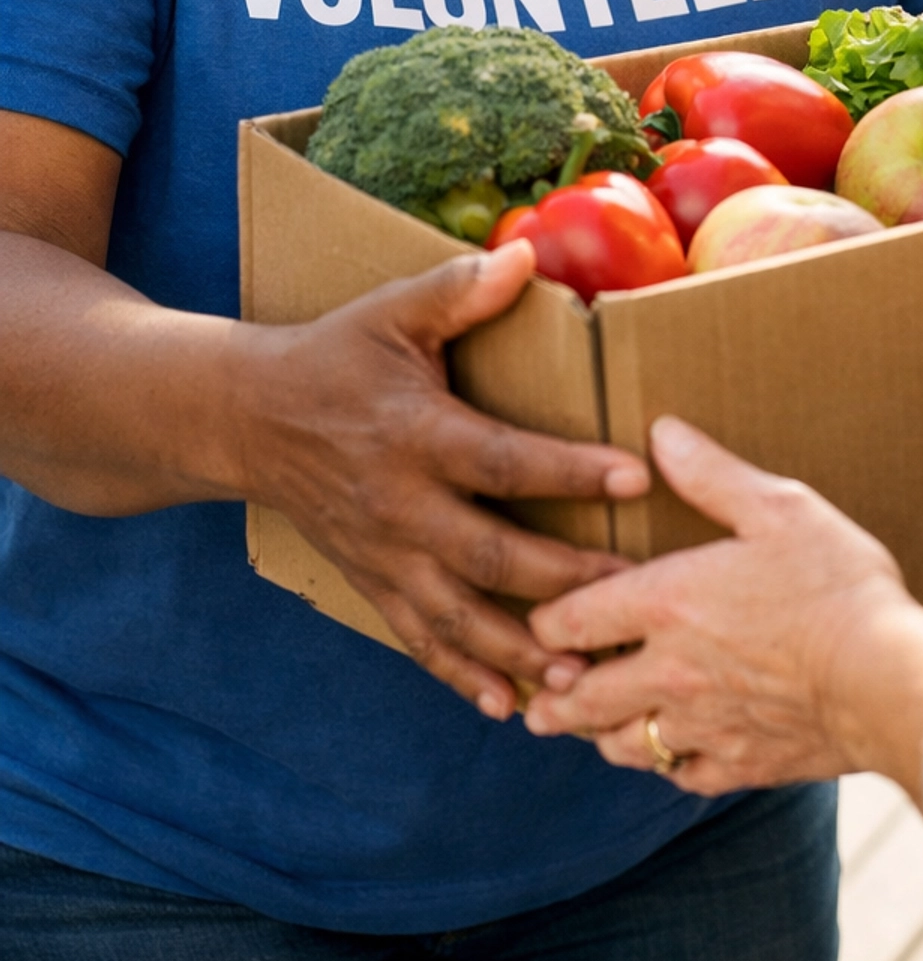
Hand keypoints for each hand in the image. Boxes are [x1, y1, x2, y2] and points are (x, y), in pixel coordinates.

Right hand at [234, 240, 648, 721]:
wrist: (248, 419)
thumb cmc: (335, 357)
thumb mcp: (391, 312)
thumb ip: (458, 291)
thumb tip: (523, 253)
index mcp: (413, 434)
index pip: (500, 459)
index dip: (567, 469)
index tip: (633, 477)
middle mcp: (399, 506)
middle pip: (490, 554)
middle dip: (564, 579)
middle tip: (635, 593)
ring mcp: (385, 555)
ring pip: (458, 616)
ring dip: (520, 649)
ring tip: (582, 673)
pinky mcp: (374, 583)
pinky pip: (420, 641)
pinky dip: (462, 677)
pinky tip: (510, 707)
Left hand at [523, 418, 922, 798]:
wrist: (887, 680)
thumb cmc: (836, 584)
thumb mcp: (778, 507)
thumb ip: (712, 474)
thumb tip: (661, 432)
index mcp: (668, 603)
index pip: (573, 618)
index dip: (547, 621)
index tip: (542, 621)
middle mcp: (669, 672)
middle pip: (582, 699)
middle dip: (553, 698)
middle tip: (538, 699)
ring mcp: (703, 726)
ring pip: (624, 744)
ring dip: (602, 734)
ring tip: (594, 728)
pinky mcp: (741, 766)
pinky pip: (682, 775)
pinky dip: (668, 764)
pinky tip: (672, 752)